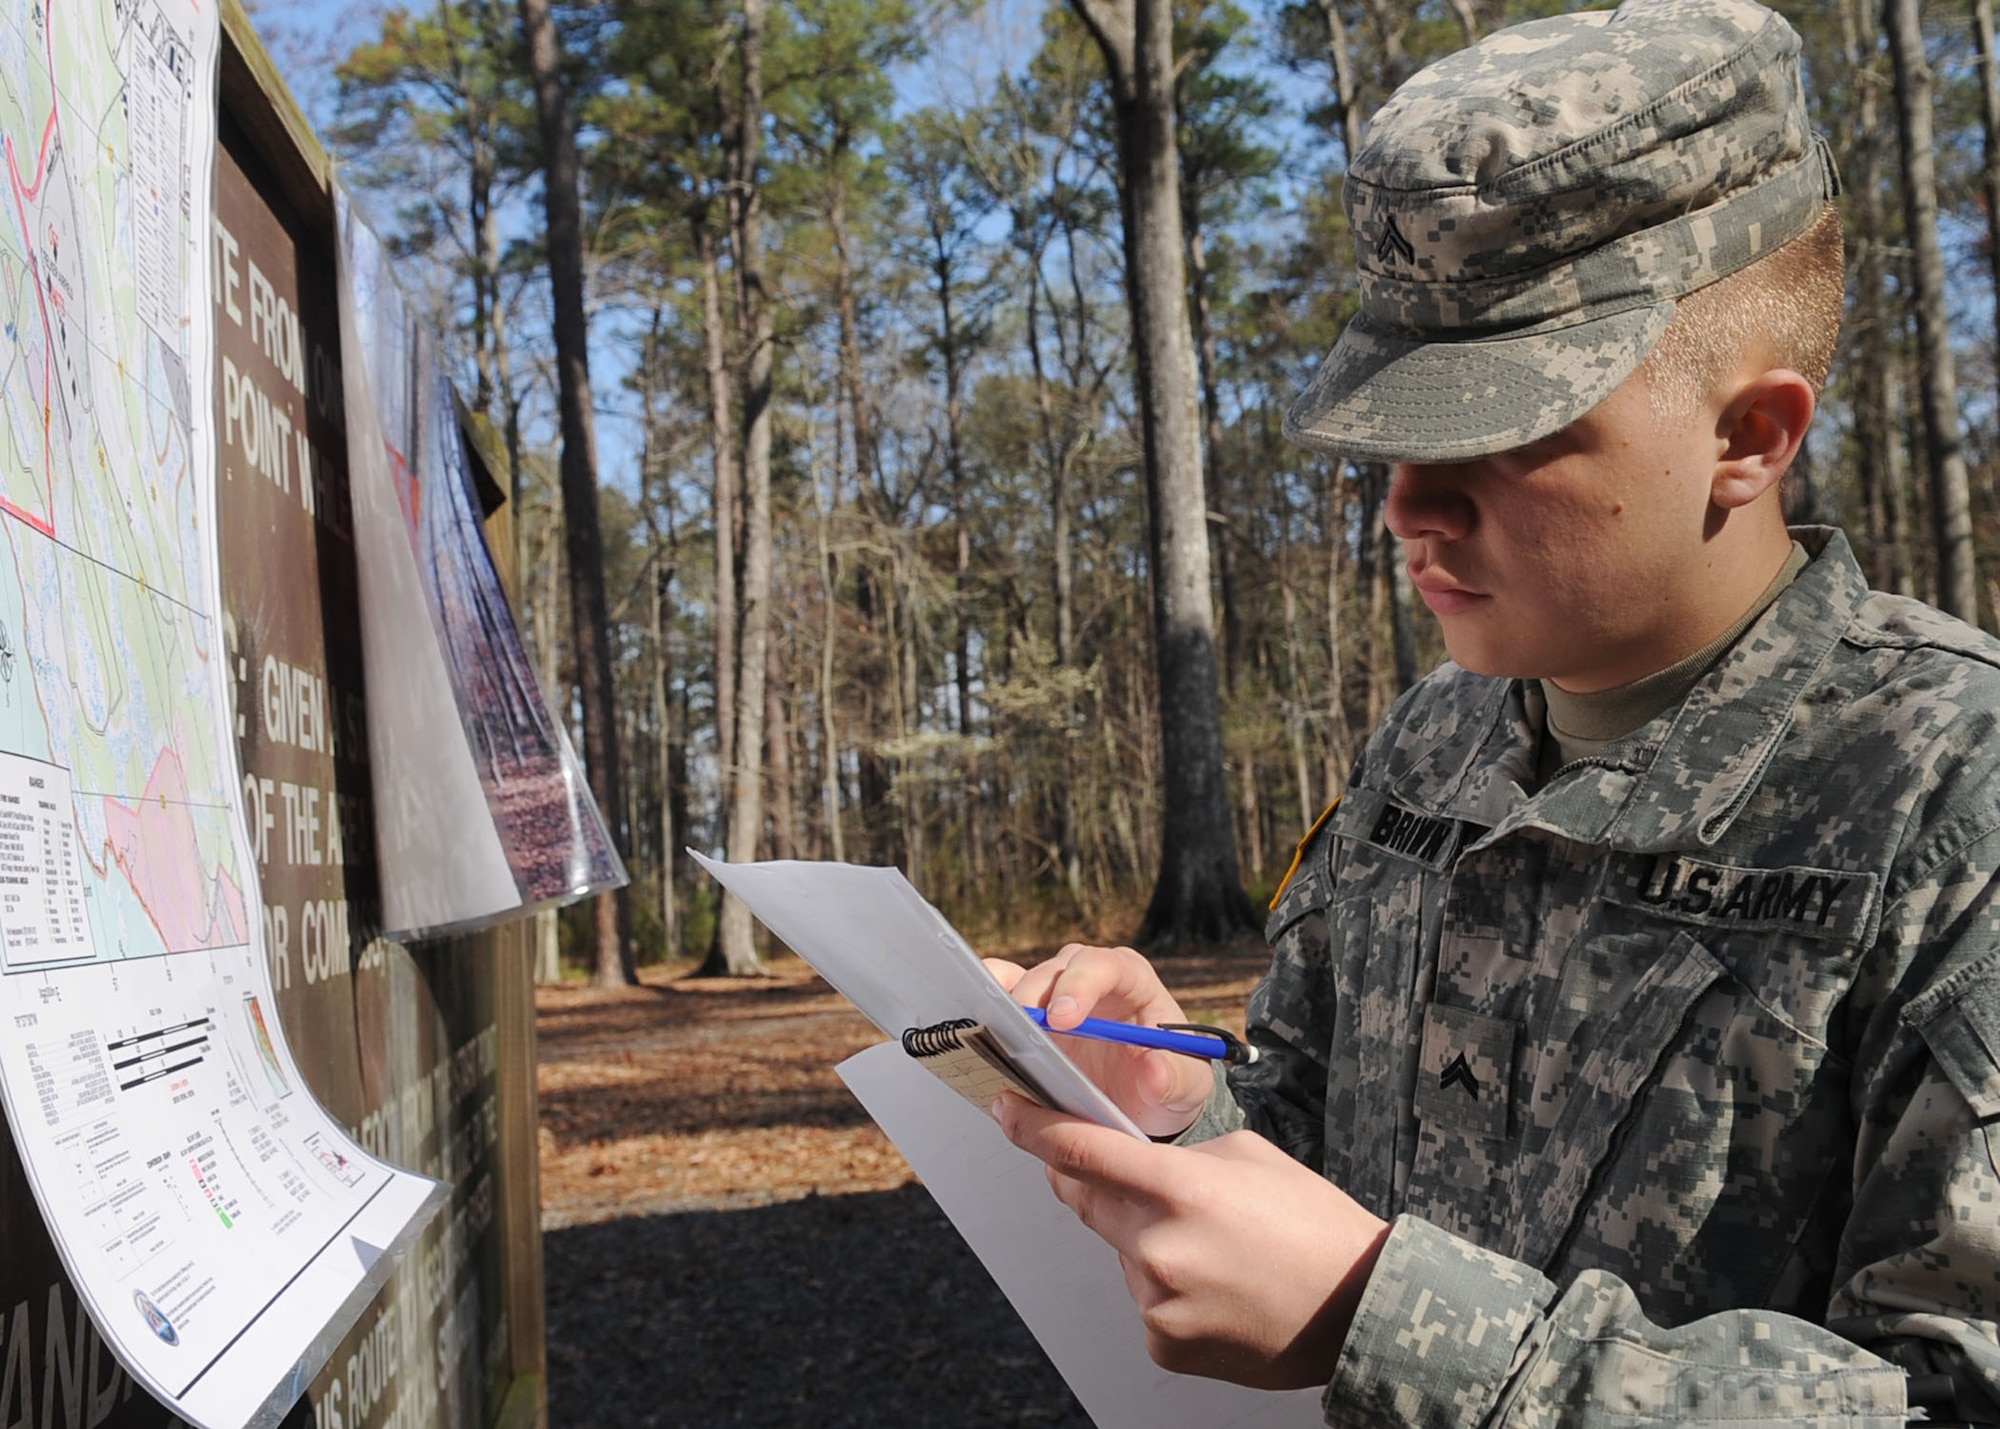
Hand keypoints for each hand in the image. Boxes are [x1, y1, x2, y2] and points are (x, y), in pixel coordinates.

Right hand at [983, 944, 1213, 1137]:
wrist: (1144, 1103)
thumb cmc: (1168, 1083)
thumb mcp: (1185, 1087)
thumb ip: (1174, 1079)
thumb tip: (1154, 1068)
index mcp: (1134, 983)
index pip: (1108, 965)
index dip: (1082, 984)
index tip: (1063, 1019)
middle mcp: (1091, 978)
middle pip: (1057, 969)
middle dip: (1036, 996)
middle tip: (1022, 1032)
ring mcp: (1057, 993)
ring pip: (1025, 978)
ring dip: (1005, 997)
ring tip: (990, 1024)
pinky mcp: (1033, 1014)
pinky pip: (1004, 992)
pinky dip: (987, 999)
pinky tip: (973, 1017)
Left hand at [993, 1094, 1389, 1389]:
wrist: (1361, 1310)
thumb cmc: (1312, 1226)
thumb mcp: (1247, 1158)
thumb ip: (1175, 1158)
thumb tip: (1124, 1165)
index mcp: (1181, 1188)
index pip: (1081, 1151)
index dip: (1033, 1128)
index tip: (1006, 1110)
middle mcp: (1159, 1246)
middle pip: (1087, 1201)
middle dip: (1092, 1183)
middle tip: (1133, 1180)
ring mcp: (1157, 1301)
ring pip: (1122, 1253)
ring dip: (1146, 1242)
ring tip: (1216, 1251)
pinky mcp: (1163, 1343)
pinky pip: (1144, 1300)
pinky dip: (1166, 1288)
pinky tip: (1216, 1288)